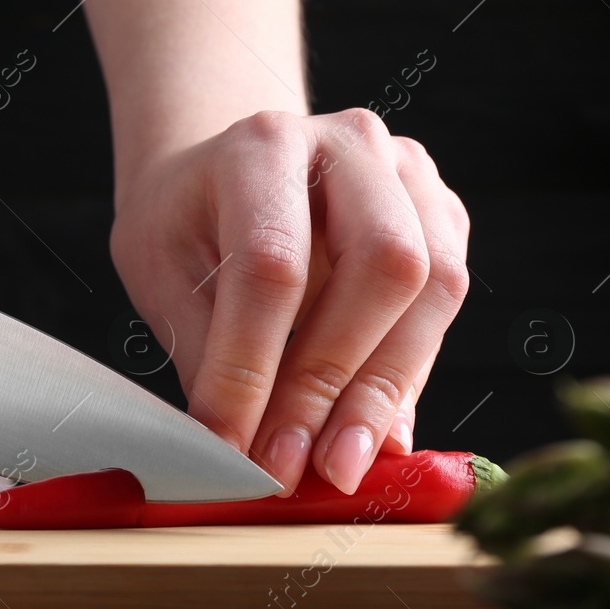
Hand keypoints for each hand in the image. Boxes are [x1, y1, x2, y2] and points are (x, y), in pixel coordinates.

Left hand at [109, 109, 469, 495]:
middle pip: (381, 265)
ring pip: (434, 286)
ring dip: (384, 390)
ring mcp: (407, 173)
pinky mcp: (441, 212)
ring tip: (337, 465)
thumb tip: (248, 453)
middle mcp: (350, 143)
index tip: (232, 448)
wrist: (221, 174)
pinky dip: (408, 375)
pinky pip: (446, 303)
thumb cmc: (185, 223)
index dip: (253, 367)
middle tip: (291, 465)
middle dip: (334, 382)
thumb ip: (209, 352)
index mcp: (262, 144)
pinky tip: (369, 429)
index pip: (271, 264)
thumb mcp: (163, 274)